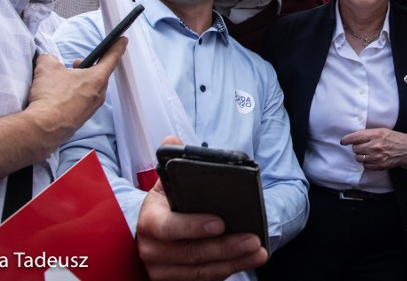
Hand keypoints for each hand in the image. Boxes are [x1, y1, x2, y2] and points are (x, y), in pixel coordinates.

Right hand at [25, 37, 126, 151]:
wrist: (44, 128)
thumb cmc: (51, 97)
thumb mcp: (47, 67)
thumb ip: (50, 58)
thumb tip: (48, 59)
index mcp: (97, 79)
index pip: (112, 58)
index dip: (117, 46)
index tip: (123, 40)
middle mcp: (98, 95)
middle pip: (99, 75)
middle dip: (88, 67)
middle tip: (76, 63)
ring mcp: (91, 109)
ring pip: (90, 89)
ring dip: (80, 82)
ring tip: (63, 80)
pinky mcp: (81, 119)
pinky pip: (81, 102)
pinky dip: (73, 95)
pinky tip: (58, 97)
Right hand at [136, 137, 267, 280]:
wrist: (148, 233)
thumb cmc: (164, 205)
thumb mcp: (164, 183)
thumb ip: (172, 162)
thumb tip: (172, 140)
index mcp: (149, 221)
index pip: (169, 227)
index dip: (194, 227)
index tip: (220, 222)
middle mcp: (152, 250)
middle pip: (191, 253)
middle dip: (226, 247)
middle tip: (253, 239)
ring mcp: (162, 270)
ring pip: (200, 271)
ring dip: (233, 262)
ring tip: (258, 251)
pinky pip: (204, 279)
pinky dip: (227, 271)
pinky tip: (247, 261)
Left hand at [341, 128, 406, 170]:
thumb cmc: (394, 138)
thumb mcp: (381, 131)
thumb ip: (368, 134)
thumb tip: (353, 137)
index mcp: (375, 135)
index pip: (355, 137)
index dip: (347, 139)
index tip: (343, 141)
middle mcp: (375, 146)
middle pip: (355, 148)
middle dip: (357, 147)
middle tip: (362, 145)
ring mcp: (377, 157)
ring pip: (359, 158)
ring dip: (361, 155)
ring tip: (367, 152)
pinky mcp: (379, 166)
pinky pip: (365, 165)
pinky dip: (366, 162)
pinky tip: (372, 158)